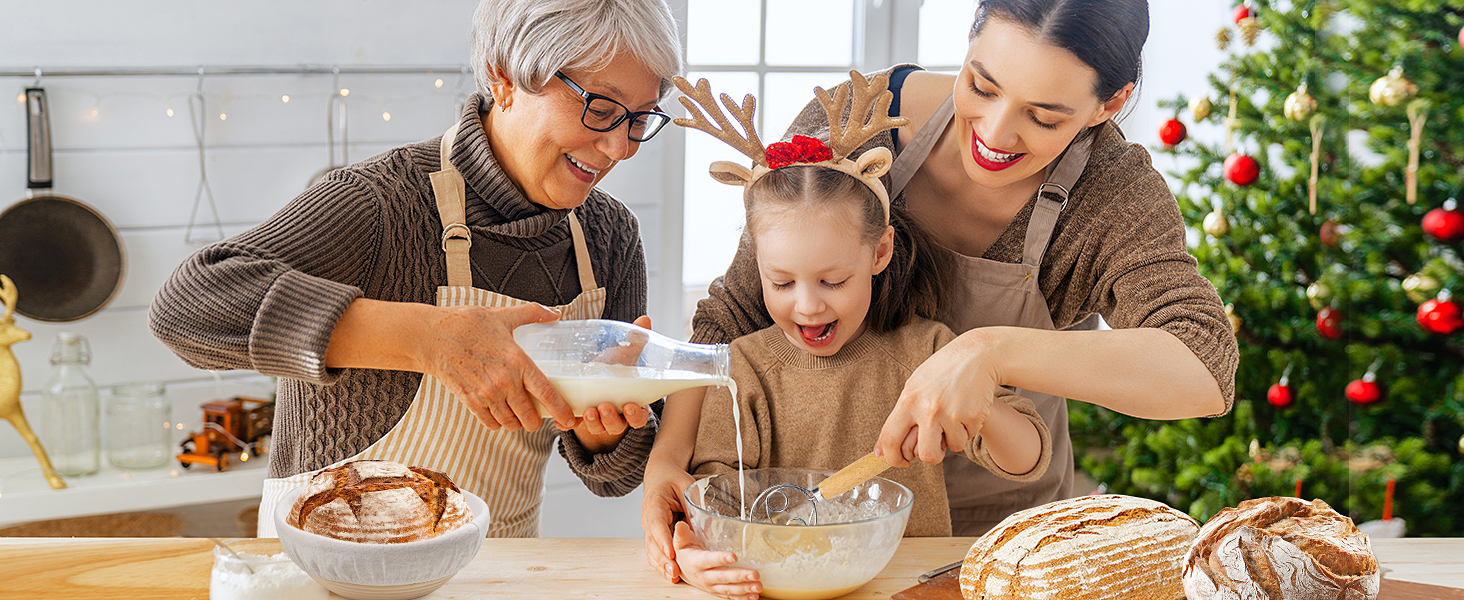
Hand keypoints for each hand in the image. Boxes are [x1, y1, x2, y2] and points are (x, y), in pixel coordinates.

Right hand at [419, 301, 571, 430]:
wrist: (432, 336)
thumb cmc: (466, 324)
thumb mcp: (502, 315)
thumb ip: (532, 313)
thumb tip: (554, 312)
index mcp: (517, 361)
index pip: (546, 392)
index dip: (560, 410)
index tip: (569, 419)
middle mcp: (504, 381)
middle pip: (529, 416)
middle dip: (536, 419)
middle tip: (536, 414)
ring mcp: (486, 394)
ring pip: (510, 423)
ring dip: (517, 422)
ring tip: (517, 414)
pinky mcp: (470, 401)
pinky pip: (490, 423)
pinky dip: (497, 422)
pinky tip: (498, 413)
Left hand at [562, 316, 654, 452]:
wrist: (591, 380)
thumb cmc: (611, 370)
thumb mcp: (624, 357)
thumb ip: (635, 342)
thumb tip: (645, 320)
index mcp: (631, 403)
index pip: (638, 417)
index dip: (636, 415)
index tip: (631, 405)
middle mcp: (616, 416)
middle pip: (617, 426)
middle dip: (610, 418)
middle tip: (604, 406)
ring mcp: (597, 421)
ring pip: (597, 428)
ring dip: (592, 422)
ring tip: (587, 411)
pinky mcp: (577, 420)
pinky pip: (572, 427)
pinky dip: (567, 425)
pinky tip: (562, 421)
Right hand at [642, 458, 695, 581]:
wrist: (659, 476)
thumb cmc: (672, 479)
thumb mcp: (685, 485)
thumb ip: (692, 504)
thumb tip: (706, 524)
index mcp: (654, 503)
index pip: (657, 524)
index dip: (664, 539)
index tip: (672, 552)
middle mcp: (648, 518)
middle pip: (652, 541)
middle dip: (663, 558)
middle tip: (674, 571)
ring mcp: (648, 528)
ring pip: (652, 549)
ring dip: (661, 564)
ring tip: (673, 576)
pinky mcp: (653, 535)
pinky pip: (654, 551)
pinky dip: (660, 563)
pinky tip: (669, 574)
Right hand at [672, 521, 760, 599]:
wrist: (679, 571)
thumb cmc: (684, 554)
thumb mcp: (680, 542)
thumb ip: (681, 534)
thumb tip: (680, 525)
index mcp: (696, 562)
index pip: (710, 560)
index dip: (721, 559)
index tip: (734, 556)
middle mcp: (704, 576)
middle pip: (723, 577)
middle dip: (740, 576)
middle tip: (755, 574)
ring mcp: (711, 586)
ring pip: (728, 589)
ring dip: (744, 588)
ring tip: (758, 586)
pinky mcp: (716, 591)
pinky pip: (729, 596)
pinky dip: (741, 598)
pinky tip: (753, 595)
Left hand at [876, 331, 997, 466]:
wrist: (975, 355)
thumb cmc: (941, 372)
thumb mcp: (913, 387)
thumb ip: (898, 418)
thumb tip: (880, 452)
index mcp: (908, 401)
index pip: (891, 439)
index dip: (893, 458)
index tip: (900, 462)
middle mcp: (928, 409)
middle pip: (926, 455)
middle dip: (931, 456)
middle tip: (934, 446)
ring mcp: (952, 413)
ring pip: (952, 448)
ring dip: (953, 439)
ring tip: (953, 418)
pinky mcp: (973, 415)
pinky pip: (968, 436)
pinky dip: (967, 429)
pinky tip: (966, 409)